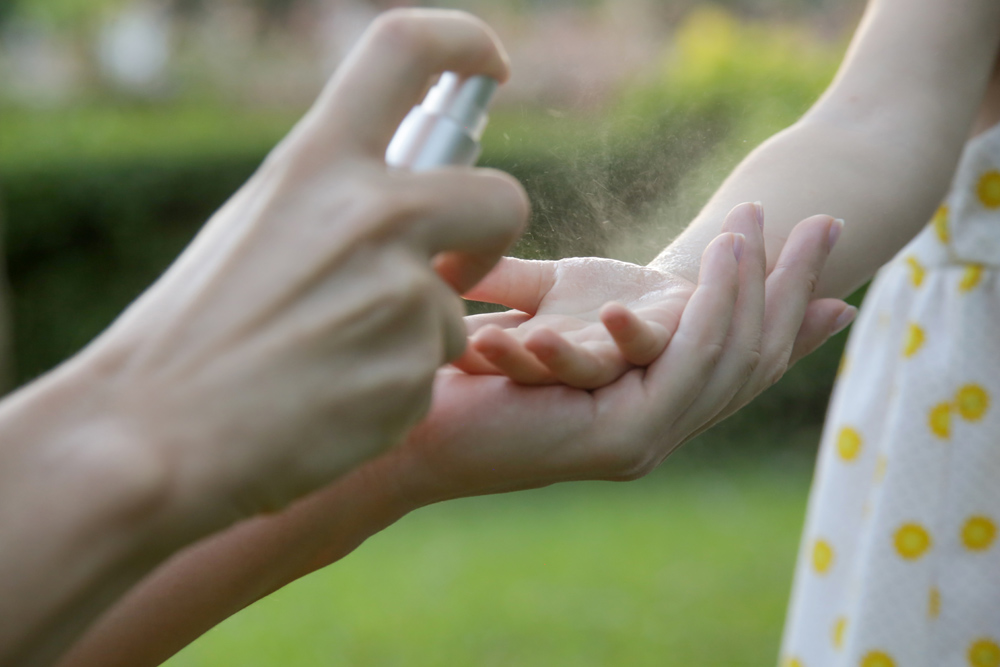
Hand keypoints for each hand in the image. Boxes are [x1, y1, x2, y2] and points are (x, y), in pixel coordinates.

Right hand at [71, 9, 527, 528]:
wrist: (156, 438)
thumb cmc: (193, 333)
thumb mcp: (255, 226)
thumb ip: (335, 194)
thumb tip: (412, 181)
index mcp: (317, 162)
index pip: (409, 49)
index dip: (465, 42)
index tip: (489, 66)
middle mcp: (375, 215)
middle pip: (504, 197)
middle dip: (492, 234)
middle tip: (460, 260)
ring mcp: (402, 296)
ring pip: (456, 306)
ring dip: (417, 331)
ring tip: (332, 358)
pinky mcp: (414, 371)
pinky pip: (432, 368)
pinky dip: (397, 383)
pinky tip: (334, 398)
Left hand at [375, 210, 851, 506]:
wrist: (407, 433)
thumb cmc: (464, 376)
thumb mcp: (548, 325)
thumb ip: (590, 316)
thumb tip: (614, 285)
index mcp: (643, 408)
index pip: (737, 364)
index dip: (788, 313)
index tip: (828, 264)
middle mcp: (655, 432)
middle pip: (752, 361)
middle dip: (792, 289)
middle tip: (827, 225)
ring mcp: (644, 444)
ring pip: (730, 360)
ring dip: (754, 287)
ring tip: (758, 223)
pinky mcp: (622, 441)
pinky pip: (689, 366)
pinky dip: (710, 309)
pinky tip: (718, 259)